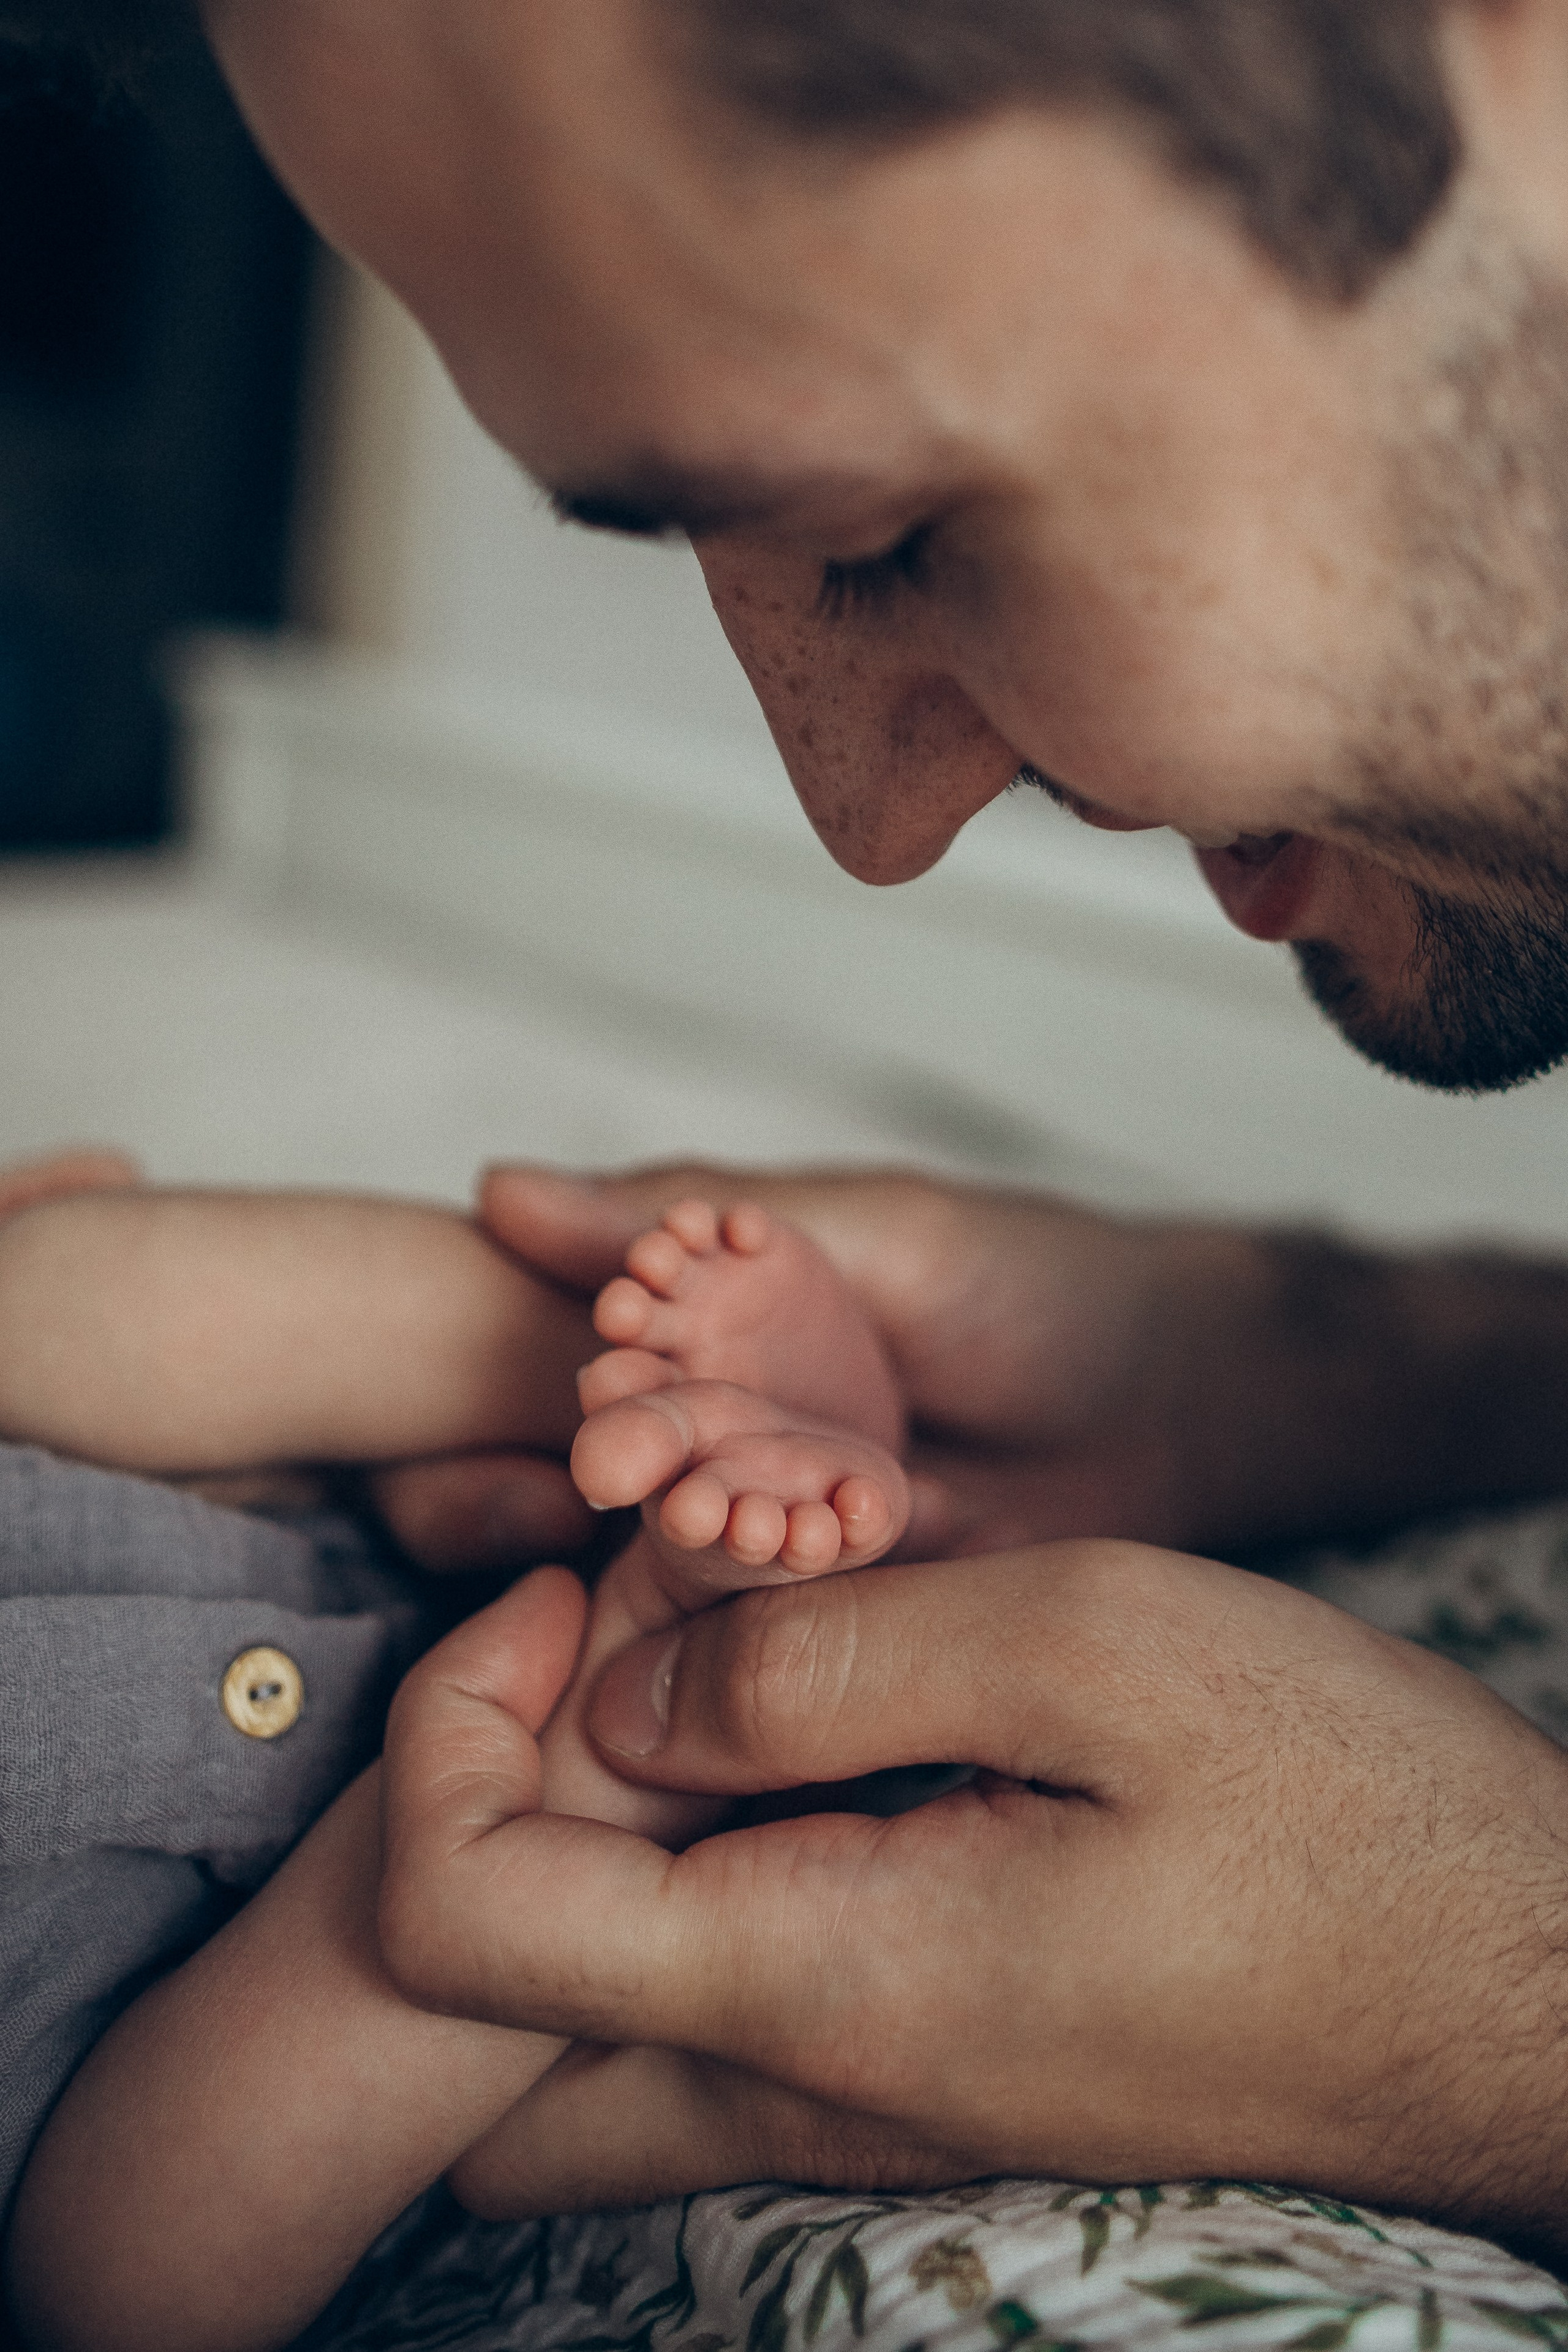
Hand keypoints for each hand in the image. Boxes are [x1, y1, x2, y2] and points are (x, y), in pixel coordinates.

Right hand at [377, 1159, 1567, 1571]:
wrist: (1192, 1399)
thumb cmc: (1037, 1282)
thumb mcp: (877, 1230)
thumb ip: (707, 1217)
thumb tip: (500, 1188)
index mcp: (726, 1336)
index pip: (627, 1358)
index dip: (616, 1368)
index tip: (599, 1374)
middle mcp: (742, 1438)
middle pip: (658, 1462)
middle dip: (648, 1463)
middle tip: (623, 1472)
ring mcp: (793, 1533)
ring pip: (714, 1550)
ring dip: (710, 1545)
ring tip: (721, 1529)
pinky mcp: (852, 1617)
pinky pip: (793, 1623)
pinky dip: (787, 1608)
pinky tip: (788, 1594)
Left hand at [380, 1540, 1567, 2266]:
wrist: (1530, 1996)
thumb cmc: (1354, 1815)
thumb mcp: (1098, 1646)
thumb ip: (825, 1658)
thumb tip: (625, 1684)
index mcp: (819, 1976)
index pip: (450, 1918)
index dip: (444, 1728)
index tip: (566, 1591)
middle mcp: (805, 2077)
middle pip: (480, 2008)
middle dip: (484, 1795)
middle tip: (616, 1627)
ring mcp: (864, 2095)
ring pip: (588, 2013)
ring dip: (593, 1822)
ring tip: (724, 1654)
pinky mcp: (930, 2065)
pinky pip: (717, 1992)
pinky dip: (699, 1854)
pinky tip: (821, 1716)